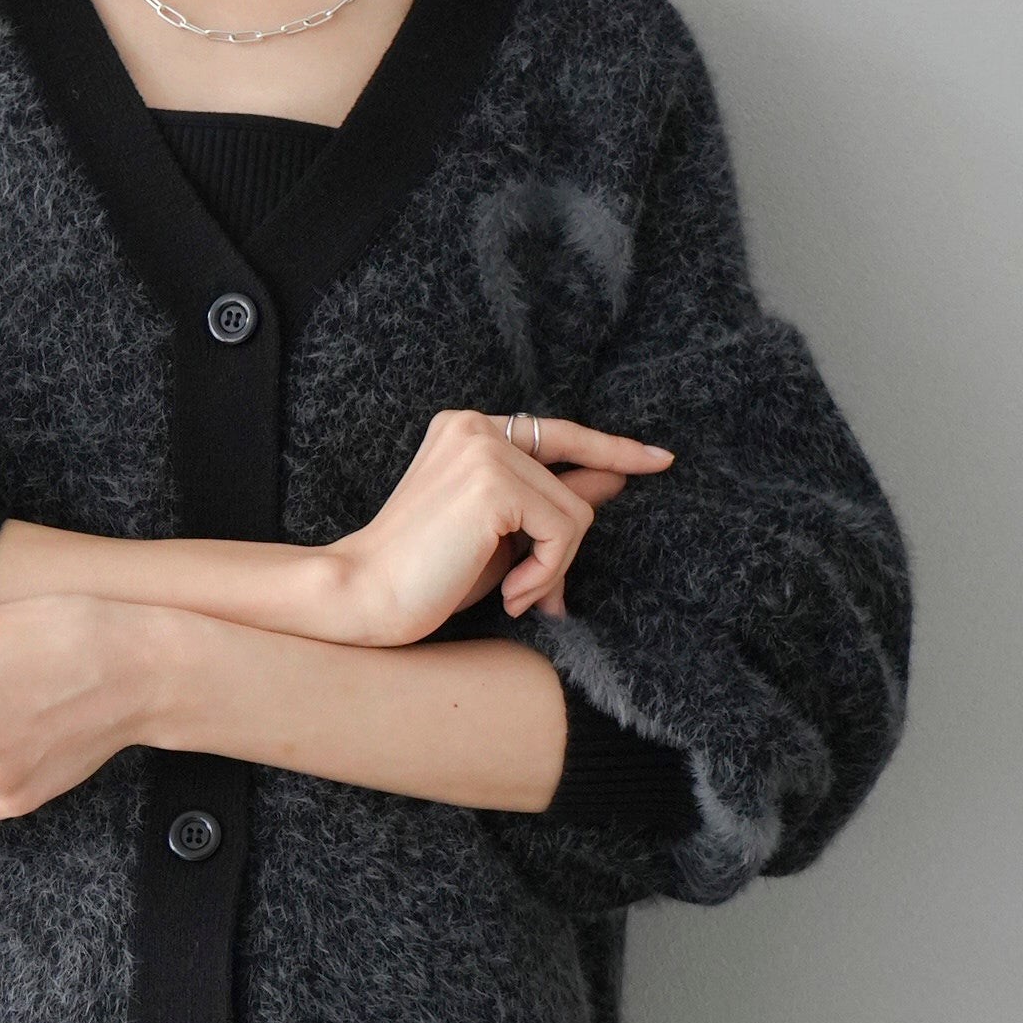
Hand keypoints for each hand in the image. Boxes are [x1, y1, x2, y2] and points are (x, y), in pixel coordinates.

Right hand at [320, 408, 673, 645]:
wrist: (365, 595)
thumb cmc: (424, 574)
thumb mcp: (500, 536)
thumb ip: (550, 501)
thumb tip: (615, 478)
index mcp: (468, 430)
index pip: (559, 434)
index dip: (612, 449)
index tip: (658, 460)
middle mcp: (476, 426)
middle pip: (572, 488)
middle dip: (561, 552)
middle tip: (531, 595)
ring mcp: (483, 449)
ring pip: (574, 512)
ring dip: (553, 568)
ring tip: (515, 596)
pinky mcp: (492, 482)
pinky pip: (562, 530)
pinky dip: (546, 573)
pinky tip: (511, 596)